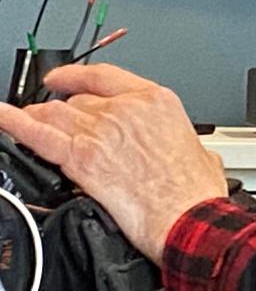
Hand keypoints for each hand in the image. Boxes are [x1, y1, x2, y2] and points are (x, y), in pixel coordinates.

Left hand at [0, 64, 227, 263]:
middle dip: (64, 109)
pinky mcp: (81, 159)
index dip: (77, 75)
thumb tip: (181, 147)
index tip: (64, 78)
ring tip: (28, 119)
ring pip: (55, 114)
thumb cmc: (194, 190)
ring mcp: (100, 131)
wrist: (186, 215)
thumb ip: (181, 140)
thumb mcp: (200, 150)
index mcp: (156, 101)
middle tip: (54, 117)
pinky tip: (4, 118)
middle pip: (78, 100)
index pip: (105, 77)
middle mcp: (125, 109)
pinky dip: (15, 125)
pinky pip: (38, 135)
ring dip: (40, 117)